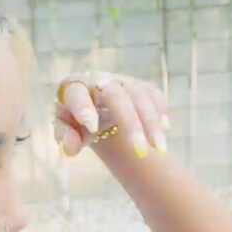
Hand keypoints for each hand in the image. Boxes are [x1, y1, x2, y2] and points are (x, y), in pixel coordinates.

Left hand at [53, 70, 169, 159]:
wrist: (95, 111)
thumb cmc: (76, 123)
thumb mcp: (67, 131)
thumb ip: (65, 138)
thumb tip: (68, 148)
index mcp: (74, 89)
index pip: (77, 94)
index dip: (83, 108)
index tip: (92, 128)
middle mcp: (100, 80)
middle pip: (116, 96)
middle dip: (130, 122)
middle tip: (139, 151)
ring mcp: (122, 82)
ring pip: (140, 96)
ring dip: (151, 122)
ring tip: (160, 148)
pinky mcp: (140, 86)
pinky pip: (153, 95)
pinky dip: (160, 110)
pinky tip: (165, 127)